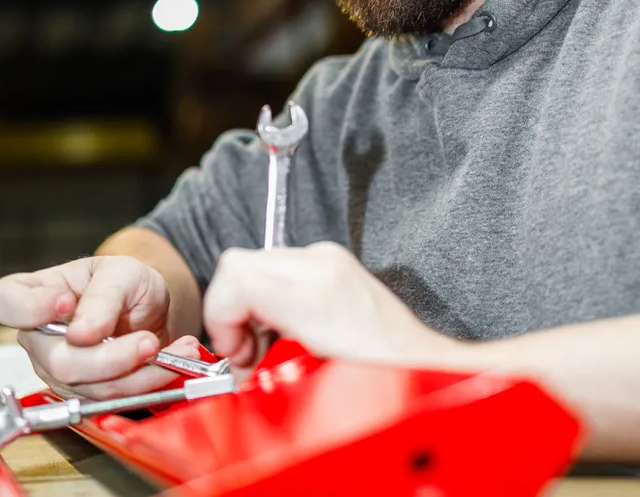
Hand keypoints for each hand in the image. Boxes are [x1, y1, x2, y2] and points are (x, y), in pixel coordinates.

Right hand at [0, 255, 199, 398]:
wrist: (150, 306)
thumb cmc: (125, 282)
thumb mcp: (121, 273)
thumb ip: (103, 298)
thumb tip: (80, 333)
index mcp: (34, 294)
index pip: (4, 302)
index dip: (29, 308)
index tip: (65, 303)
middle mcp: (39, 337)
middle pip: (58, 361)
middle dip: (111, 357)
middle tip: (148, 342)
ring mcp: (59, 369)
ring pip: (90, 388)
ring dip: (140, 374)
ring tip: (176, 352)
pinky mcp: (86, 392)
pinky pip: (113, 400)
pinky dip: (150, 382)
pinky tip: (174, 361)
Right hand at [204, 242, 464, 368]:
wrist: (420, 365)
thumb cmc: (379, 380)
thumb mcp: (305, 382)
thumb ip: (256, 366)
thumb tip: (230, 368)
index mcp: (313, 296)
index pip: (234, 275)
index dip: (219, 315)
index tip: (232, 350)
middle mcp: (320, 265)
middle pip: (238, 265)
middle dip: (230, 310)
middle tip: (245, 350)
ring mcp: (327, 258)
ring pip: (255, 263)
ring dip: (248, 302)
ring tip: (265, 340)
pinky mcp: (332, 260)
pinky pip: (278, 265)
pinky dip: (268, 294)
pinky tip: (284, 324)